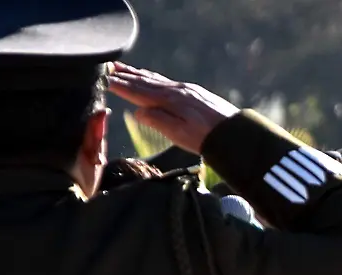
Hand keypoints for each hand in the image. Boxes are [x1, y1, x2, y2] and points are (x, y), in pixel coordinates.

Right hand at [107, 63, 239, 152]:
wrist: (234, 132)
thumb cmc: (205, 138)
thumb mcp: (178, 134)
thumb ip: (158, 121)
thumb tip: (138, 111)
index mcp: (170, 101)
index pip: (140, 92)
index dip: (122, 87)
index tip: (107, 81)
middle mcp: (176, 91)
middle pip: (146, 82)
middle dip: (127, 75)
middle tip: (109, 69)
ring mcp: (185, 89)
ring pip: (156, 79)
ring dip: (138, 74)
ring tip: (124, 69)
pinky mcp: (193, 92)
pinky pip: (166, 81)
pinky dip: (153, 77)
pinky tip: (150, 77)